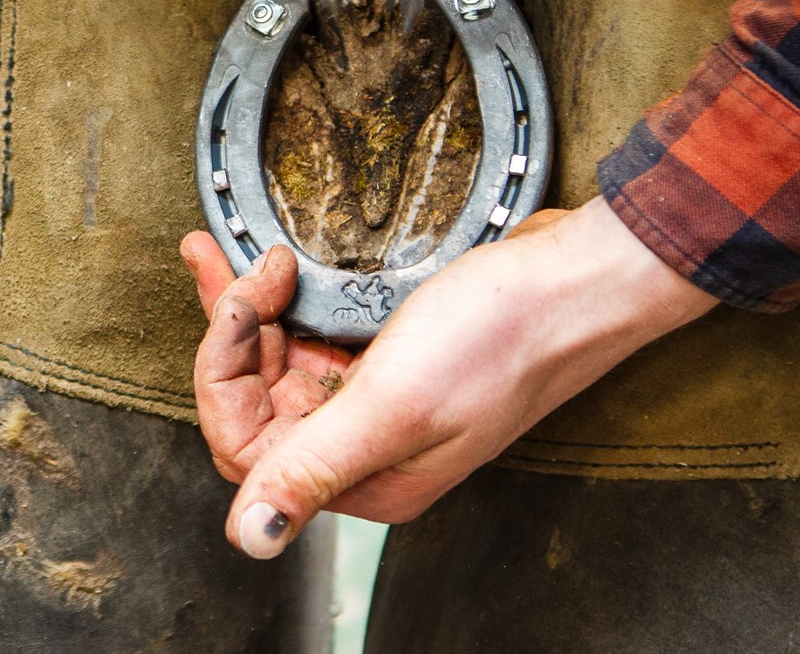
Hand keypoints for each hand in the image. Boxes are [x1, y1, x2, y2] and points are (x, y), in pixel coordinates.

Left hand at [181, 198, 716, 558]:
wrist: (574, 279)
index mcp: (365, 480)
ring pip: (274, 369)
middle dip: (231, 331)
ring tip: (255, 259)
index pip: (245, 449)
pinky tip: (280, 269)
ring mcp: (374, 404)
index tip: (238, 306)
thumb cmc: (502, 339)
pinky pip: (305, 343)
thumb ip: (313, 469)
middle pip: (252, 404)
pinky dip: (281, 306)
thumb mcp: (394, 404)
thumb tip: (250, 541)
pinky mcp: (384, 361)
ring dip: (250, 311)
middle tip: (237, 265)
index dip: (224, 375)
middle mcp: (363, 451)